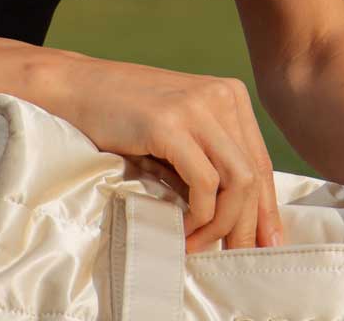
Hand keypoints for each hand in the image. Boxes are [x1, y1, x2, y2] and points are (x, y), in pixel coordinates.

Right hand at [51, 53, 283, 252]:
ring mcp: (197, 106)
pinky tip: (182, 227)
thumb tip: (241, 216)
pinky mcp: (171, 123)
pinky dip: (199, 215)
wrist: (76, 88)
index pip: (260, 161)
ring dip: (221, 224)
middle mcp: (221, 95)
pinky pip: (205, 183)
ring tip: (198, 244)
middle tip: (234, 256)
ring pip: (238, 181)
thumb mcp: (179, 130)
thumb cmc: (123, 115)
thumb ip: (209, 158)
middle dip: (247, 224)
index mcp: (229, 95)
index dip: (265, 209)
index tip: (266, 244)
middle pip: (254, 174)